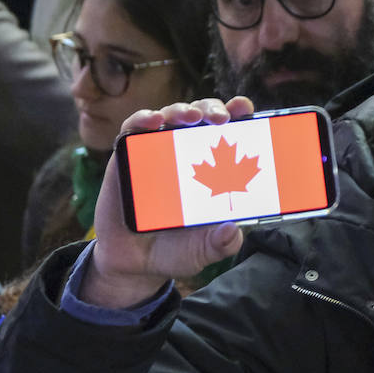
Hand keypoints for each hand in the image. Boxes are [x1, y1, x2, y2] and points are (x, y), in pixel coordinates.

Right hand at [80, 96, 252, 309]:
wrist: (134, 263)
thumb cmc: (177, 249)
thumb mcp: (204, 250)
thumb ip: (222, 244)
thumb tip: (232, 232)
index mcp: (216, 168)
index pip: (232, 132)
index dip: (240, 115)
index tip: (245, 109)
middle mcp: (189, 153)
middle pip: (203, 117)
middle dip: (213, 109)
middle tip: (221, 118)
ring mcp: (158, 151)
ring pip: (172, 116)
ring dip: (182, 110)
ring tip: (189, 117)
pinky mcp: (128, 156)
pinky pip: (133, 129)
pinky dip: (142, 119)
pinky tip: (152, 120)